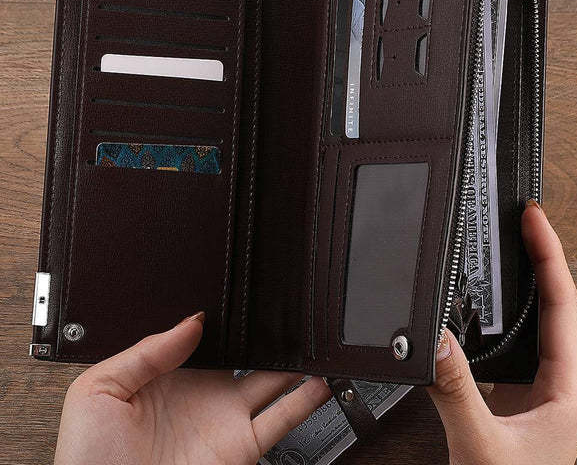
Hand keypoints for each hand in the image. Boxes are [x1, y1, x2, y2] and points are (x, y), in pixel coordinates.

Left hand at [54, 314, 330, 464]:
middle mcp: (202, 393)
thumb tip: (191, 321)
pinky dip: (305, 400)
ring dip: (293, 362)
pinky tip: (319, 378)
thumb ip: (146, 350)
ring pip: (271, 381)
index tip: (243, 297)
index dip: (225, 319)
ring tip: (312, 337)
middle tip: (287, 311)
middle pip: (244, 354)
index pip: (206, 338)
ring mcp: (225, 419)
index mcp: (168, 375)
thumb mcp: (99, 388)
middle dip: (265, 334)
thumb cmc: (87, 458)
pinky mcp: (242, 446)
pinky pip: (281, 419)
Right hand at [427, 200, 576, 464]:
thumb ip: (455, 391)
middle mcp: (554, 385)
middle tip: (524, 221)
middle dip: (541, 257)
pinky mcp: (509, 396)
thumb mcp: (480, 445)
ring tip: (510, 248)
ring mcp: (533, 389)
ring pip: (533, 323)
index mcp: (564, 390)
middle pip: (554, 305)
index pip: (561, 307)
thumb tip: (435, 338)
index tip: (534, 221)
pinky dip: (496, 312)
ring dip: (523, 283)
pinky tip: (481, 302)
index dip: (548, 256)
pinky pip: (507, 342)